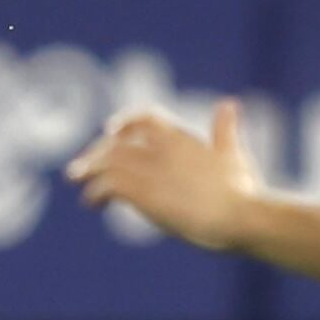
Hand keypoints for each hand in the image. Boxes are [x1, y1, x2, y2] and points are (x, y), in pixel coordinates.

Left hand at [65, 100, 263, 250]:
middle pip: (117, 142)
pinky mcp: (143, 193)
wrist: (238, 216)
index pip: (145, 117)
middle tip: (84, 167)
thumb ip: (225, 129)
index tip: (111, 129)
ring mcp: (150, 170)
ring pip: (106, 162)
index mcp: (182, 138)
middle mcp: (161, 149)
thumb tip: (230, 103)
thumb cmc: (241, 191)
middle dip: (98, 152)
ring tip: (78, 180)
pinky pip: (107, 185)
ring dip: (89, 170)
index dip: (126, 121)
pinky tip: (92, 203)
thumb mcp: (232, 154)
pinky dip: (94, 192)